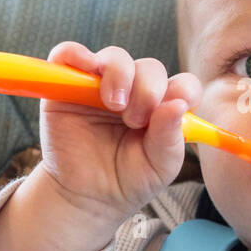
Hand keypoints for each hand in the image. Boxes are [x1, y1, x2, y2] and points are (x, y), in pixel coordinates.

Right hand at [38, 42, 202, 217]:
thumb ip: (170, 137)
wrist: (86, 197)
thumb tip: (178, 104)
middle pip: (150, 68)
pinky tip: (86, 66)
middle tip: (135, 120)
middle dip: (148, 91)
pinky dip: (75, 54)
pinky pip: (68, 54)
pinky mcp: (67, 85)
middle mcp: (135, 91)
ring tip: (113, 105)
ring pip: (115, 57)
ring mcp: (101, 85)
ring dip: (119, 75)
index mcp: (163, 107)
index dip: (183, 91)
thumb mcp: (159, 166)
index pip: (183, 84)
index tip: (172, 111)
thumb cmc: (128, 179)